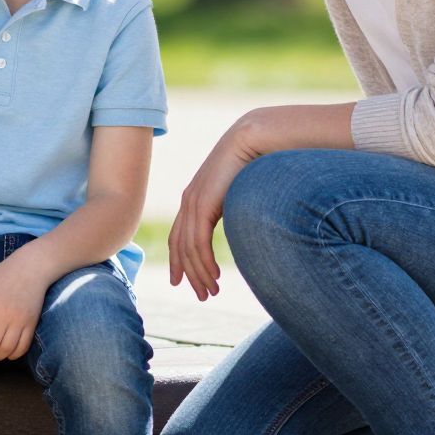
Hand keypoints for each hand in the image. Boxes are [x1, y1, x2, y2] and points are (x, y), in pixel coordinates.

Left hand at [168, 115, 266, 301]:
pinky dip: (204, 264)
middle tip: (201, 295)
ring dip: (199, 274)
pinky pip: (198, 242)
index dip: (179, 260)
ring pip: (188, 249)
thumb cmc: (254, 162)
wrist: (254, 138)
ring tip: (211, 292)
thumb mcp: (240, 191)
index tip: (182, 281)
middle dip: (188, 273)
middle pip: (180, 246)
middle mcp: (189, 201)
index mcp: (195, 197)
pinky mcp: (202, 205)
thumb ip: (234, 208)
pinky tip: (214, 278)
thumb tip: (243, 223)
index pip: (179, 235)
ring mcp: (193, 202)